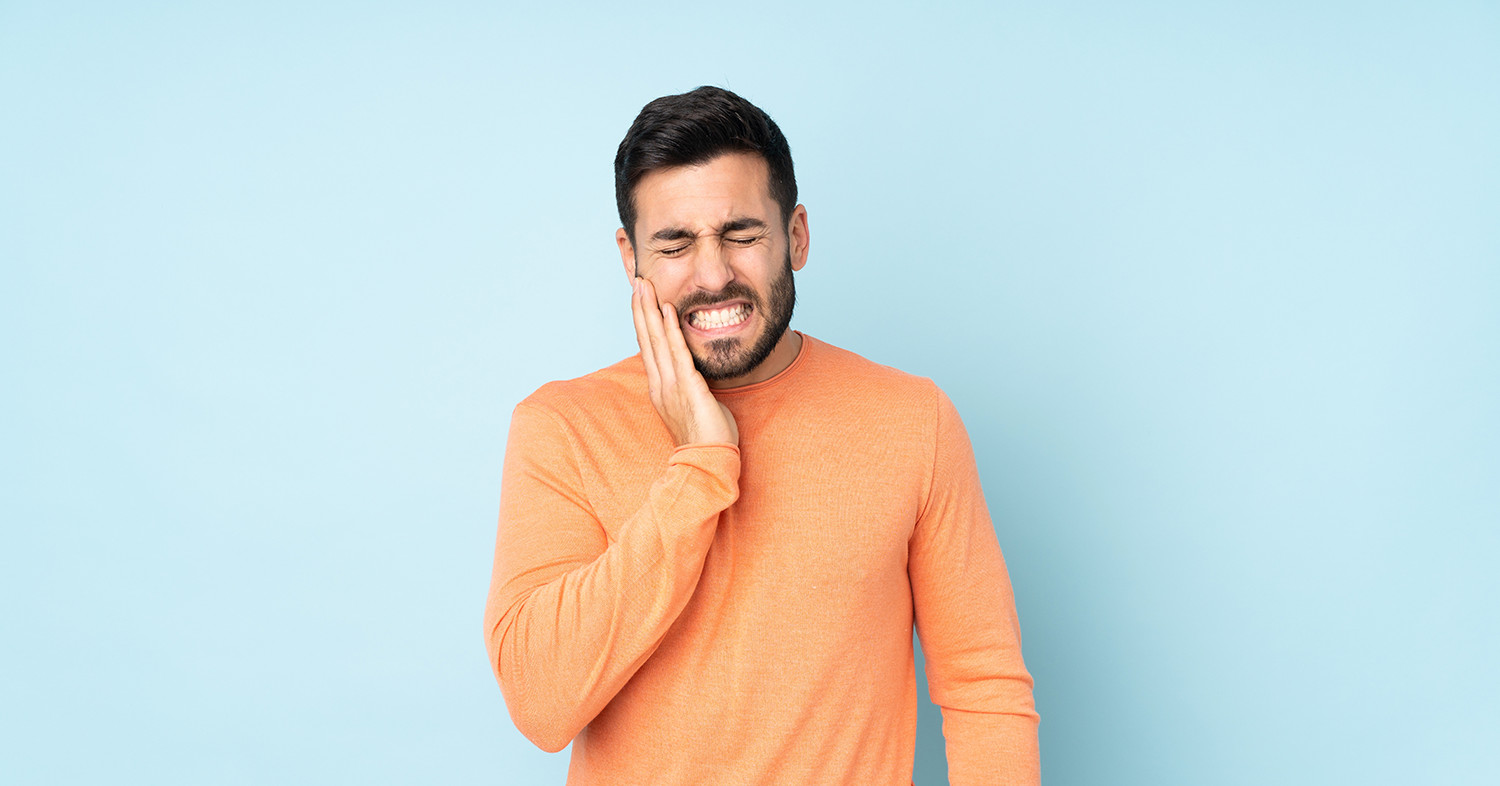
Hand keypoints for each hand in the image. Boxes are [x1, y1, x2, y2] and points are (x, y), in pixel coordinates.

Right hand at [631, 277, 738, 446]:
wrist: (707, 462)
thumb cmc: (705, 437)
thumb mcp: (692, 405)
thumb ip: (688, 386)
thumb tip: (692, 373)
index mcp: (661, 387)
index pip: (648, 347)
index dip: (643, 321)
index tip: (640, 298)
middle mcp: (661, 384)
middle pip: (647, 338)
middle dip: (641, 308)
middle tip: (637, 282)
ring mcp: (672, 385)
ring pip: (657, 341)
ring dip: (650, 311)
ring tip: (645, 287)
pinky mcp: (688, 387)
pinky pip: (678, 353)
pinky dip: (671, 330)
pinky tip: (667, 310)